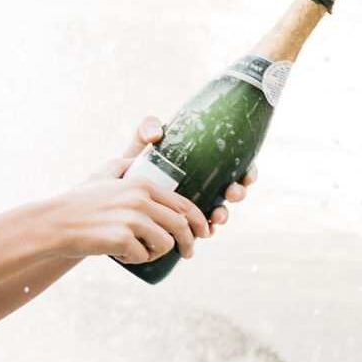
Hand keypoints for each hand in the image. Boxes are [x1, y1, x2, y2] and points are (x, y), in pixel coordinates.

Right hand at [51, 152, 212, 266]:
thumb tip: (143, 155)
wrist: (55, 223)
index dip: (198, 221)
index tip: (203, 233)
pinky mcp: (122, 239)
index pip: (183, 204)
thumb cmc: (79, 202)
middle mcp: (140, 199)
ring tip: (140, 251)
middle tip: (188, 253)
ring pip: (165, 244)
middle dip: (189, 243)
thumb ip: (124, 164)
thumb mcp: (103, 175)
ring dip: (156, 253)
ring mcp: (131, 219)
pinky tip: (119, 253)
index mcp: (141, 184)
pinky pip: (142, 256)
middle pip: (180, 226)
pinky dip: (134, 259)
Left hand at [101, 116, 254, 228]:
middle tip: (232, 193)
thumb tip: (157, 134)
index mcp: (203, 165)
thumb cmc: (132, 165)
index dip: (248, 172)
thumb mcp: (140, 145)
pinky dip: (208, 230)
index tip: (247, 176)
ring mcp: (196, 205)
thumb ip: (146, 130)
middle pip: (233, 189)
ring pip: (220, 211)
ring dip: (224, 214)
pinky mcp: (184, 223)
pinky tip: (206, 232)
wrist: (113, 192)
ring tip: (216, 215)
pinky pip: (202, 229)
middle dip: (238, 193)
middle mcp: (204, 186)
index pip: (234, 167)